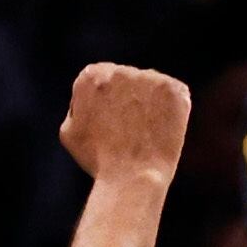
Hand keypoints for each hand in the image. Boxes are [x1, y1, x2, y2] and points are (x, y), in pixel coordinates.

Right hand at [59, 62, 191, 189]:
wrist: (131, 176)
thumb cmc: (99, 160)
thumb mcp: (70, 129)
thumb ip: (79, 104)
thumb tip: (92, 95)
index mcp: (91, 76)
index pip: (105, 79)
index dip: (111, 103)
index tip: (115, 123)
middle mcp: (119, 71)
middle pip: (130, 81)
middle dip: (132, 100)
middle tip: (132, 131)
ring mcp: (148, 78)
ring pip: (153, 87)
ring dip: (153, 104)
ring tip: (147, 133)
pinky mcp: (173, 89)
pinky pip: (177, 94)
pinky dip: (175, 110)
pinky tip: (165, 129)